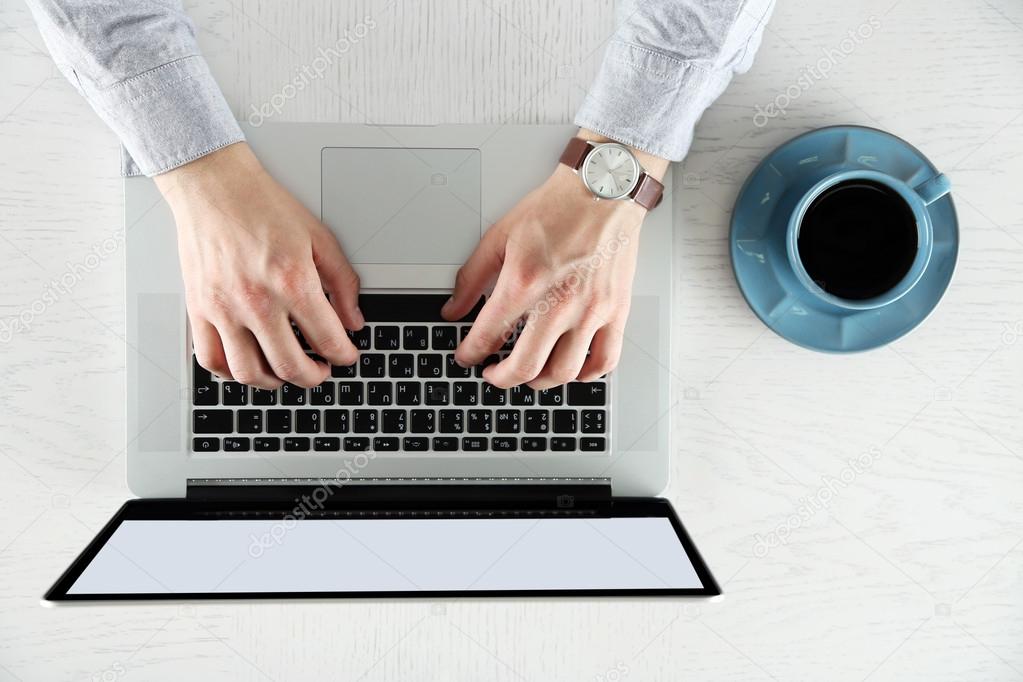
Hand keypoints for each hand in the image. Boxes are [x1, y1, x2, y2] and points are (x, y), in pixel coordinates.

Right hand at [156, 142, 362, 388]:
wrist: (214, 186)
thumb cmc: (262, 206)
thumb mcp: (319, 238)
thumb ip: (342, 283)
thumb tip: (353, 320)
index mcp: (292, 283)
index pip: (328, 340)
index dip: (344, 356)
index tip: (347, 356)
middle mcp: (257, 302)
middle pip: (291, 367)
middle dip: (315, 377)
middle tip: (321, 370)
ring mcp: (224, 309)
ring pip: (249, 373)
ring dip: (274, 382)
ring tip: (286, 372)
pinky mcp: (199, 309)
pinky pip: (211, 359)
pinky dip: (232, 373)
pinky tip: (248, 364)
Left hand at [442, 133, 667, 388]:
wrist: (604, 189)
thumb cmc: (558, 208)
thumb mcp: (500, 236)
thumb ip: (472, 277)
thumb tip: (453, 308)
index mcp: (525, 282)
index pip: (489, 336)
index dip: (471, 354)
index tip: (468, 357)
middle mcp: (560, 302)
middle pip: (525, 366)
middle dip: (500, 378)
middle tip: (493, 374)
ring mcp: (591, 310)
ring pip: (563, 372)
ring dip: (539, 381)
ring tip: (528, 373)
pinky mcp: (616, 310)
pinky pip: (604, 361)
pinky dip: (585, 376)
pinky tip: (571, 370)